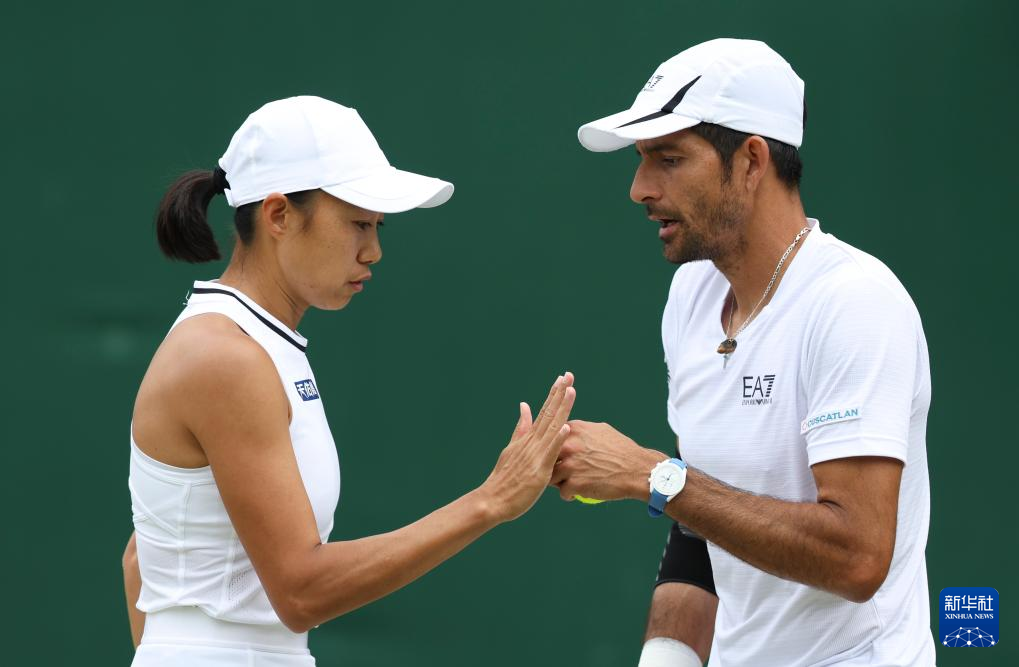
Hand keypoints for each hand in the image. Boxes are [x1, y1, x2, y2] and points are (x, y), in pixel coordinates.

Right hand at [480, 373, 575, 522]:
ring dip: (561, 409)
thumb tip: (524, 405)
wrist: (493, 500)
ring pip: (551, 427)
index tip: (563, 377)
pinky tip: (565, 427)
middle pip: (548, 413)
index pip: (544, 410)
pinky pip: (549, 452)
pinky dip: (557, 439)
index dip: (554, 393)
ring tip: (570, 391)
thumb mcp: (513, 448)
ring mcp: (535, 454)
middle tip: (569, 374)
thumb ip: (521, 427)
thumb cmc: (505, 478)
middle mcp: (532, 442)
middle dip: (560, 393)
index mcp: (528, 438)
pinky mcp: (538, 470)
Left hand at [550, 420, 662, 501]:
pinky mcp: (574, 484)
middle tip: (560, 472)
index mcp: (573, 430)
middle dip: (551, 465)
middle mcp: (568, 445)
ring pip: (551, 476)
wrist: (637, 470)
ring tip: (569, 484)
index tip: (562, 457)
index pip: (552, 439)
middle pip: (546, 457)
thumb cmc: (622, 450)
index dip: (555, 449)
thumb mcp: (601, 431)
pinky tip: (577, 494)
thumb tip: (569, 432)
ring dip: (559, 482)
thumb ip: (581, 432)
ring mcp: (570, 465)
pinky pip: (563, 492)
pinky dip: (569, 495)